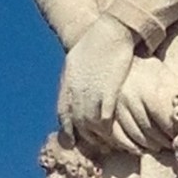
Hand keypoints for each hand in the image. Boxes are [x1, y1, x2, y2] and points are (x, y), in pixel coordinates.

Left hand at [57, 13, 134, 146]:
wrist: (111, 31)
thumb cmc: (96, 42)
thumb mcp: (77, 59)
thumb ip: (74, 76)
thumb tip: (74, 87)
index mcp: (68, 83)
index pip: (63, 112)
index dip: (67, 129)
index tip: (70, 141)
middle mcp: (77, 91)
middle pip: (77, 122)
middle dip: (83, 137)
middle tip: (91, 146)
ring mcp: (92, 93)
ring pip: (90, 124)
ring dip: (97, 136)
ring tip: (105, 144)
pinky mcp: (108, 93)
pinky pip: (105, 120)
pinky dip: (108, 130)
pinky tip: (113, 135)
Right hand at [110, 58, 177, 153]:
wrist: (118, 61)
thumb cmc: (147, 70)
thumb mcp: (164, 74)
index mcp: (149, 89)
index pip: (166, 119)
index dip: (175, 131)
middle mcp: (132, 98)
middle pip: (151, 130)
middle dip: (164, 141)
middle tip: (174, 145)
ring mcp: (117, 107)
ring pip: (136, 135)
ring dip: (150, 145)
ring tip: (160, 147)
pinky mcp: (106, 112)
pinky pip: (119, 136)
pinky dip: (131, 146)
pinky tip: (141, 148)